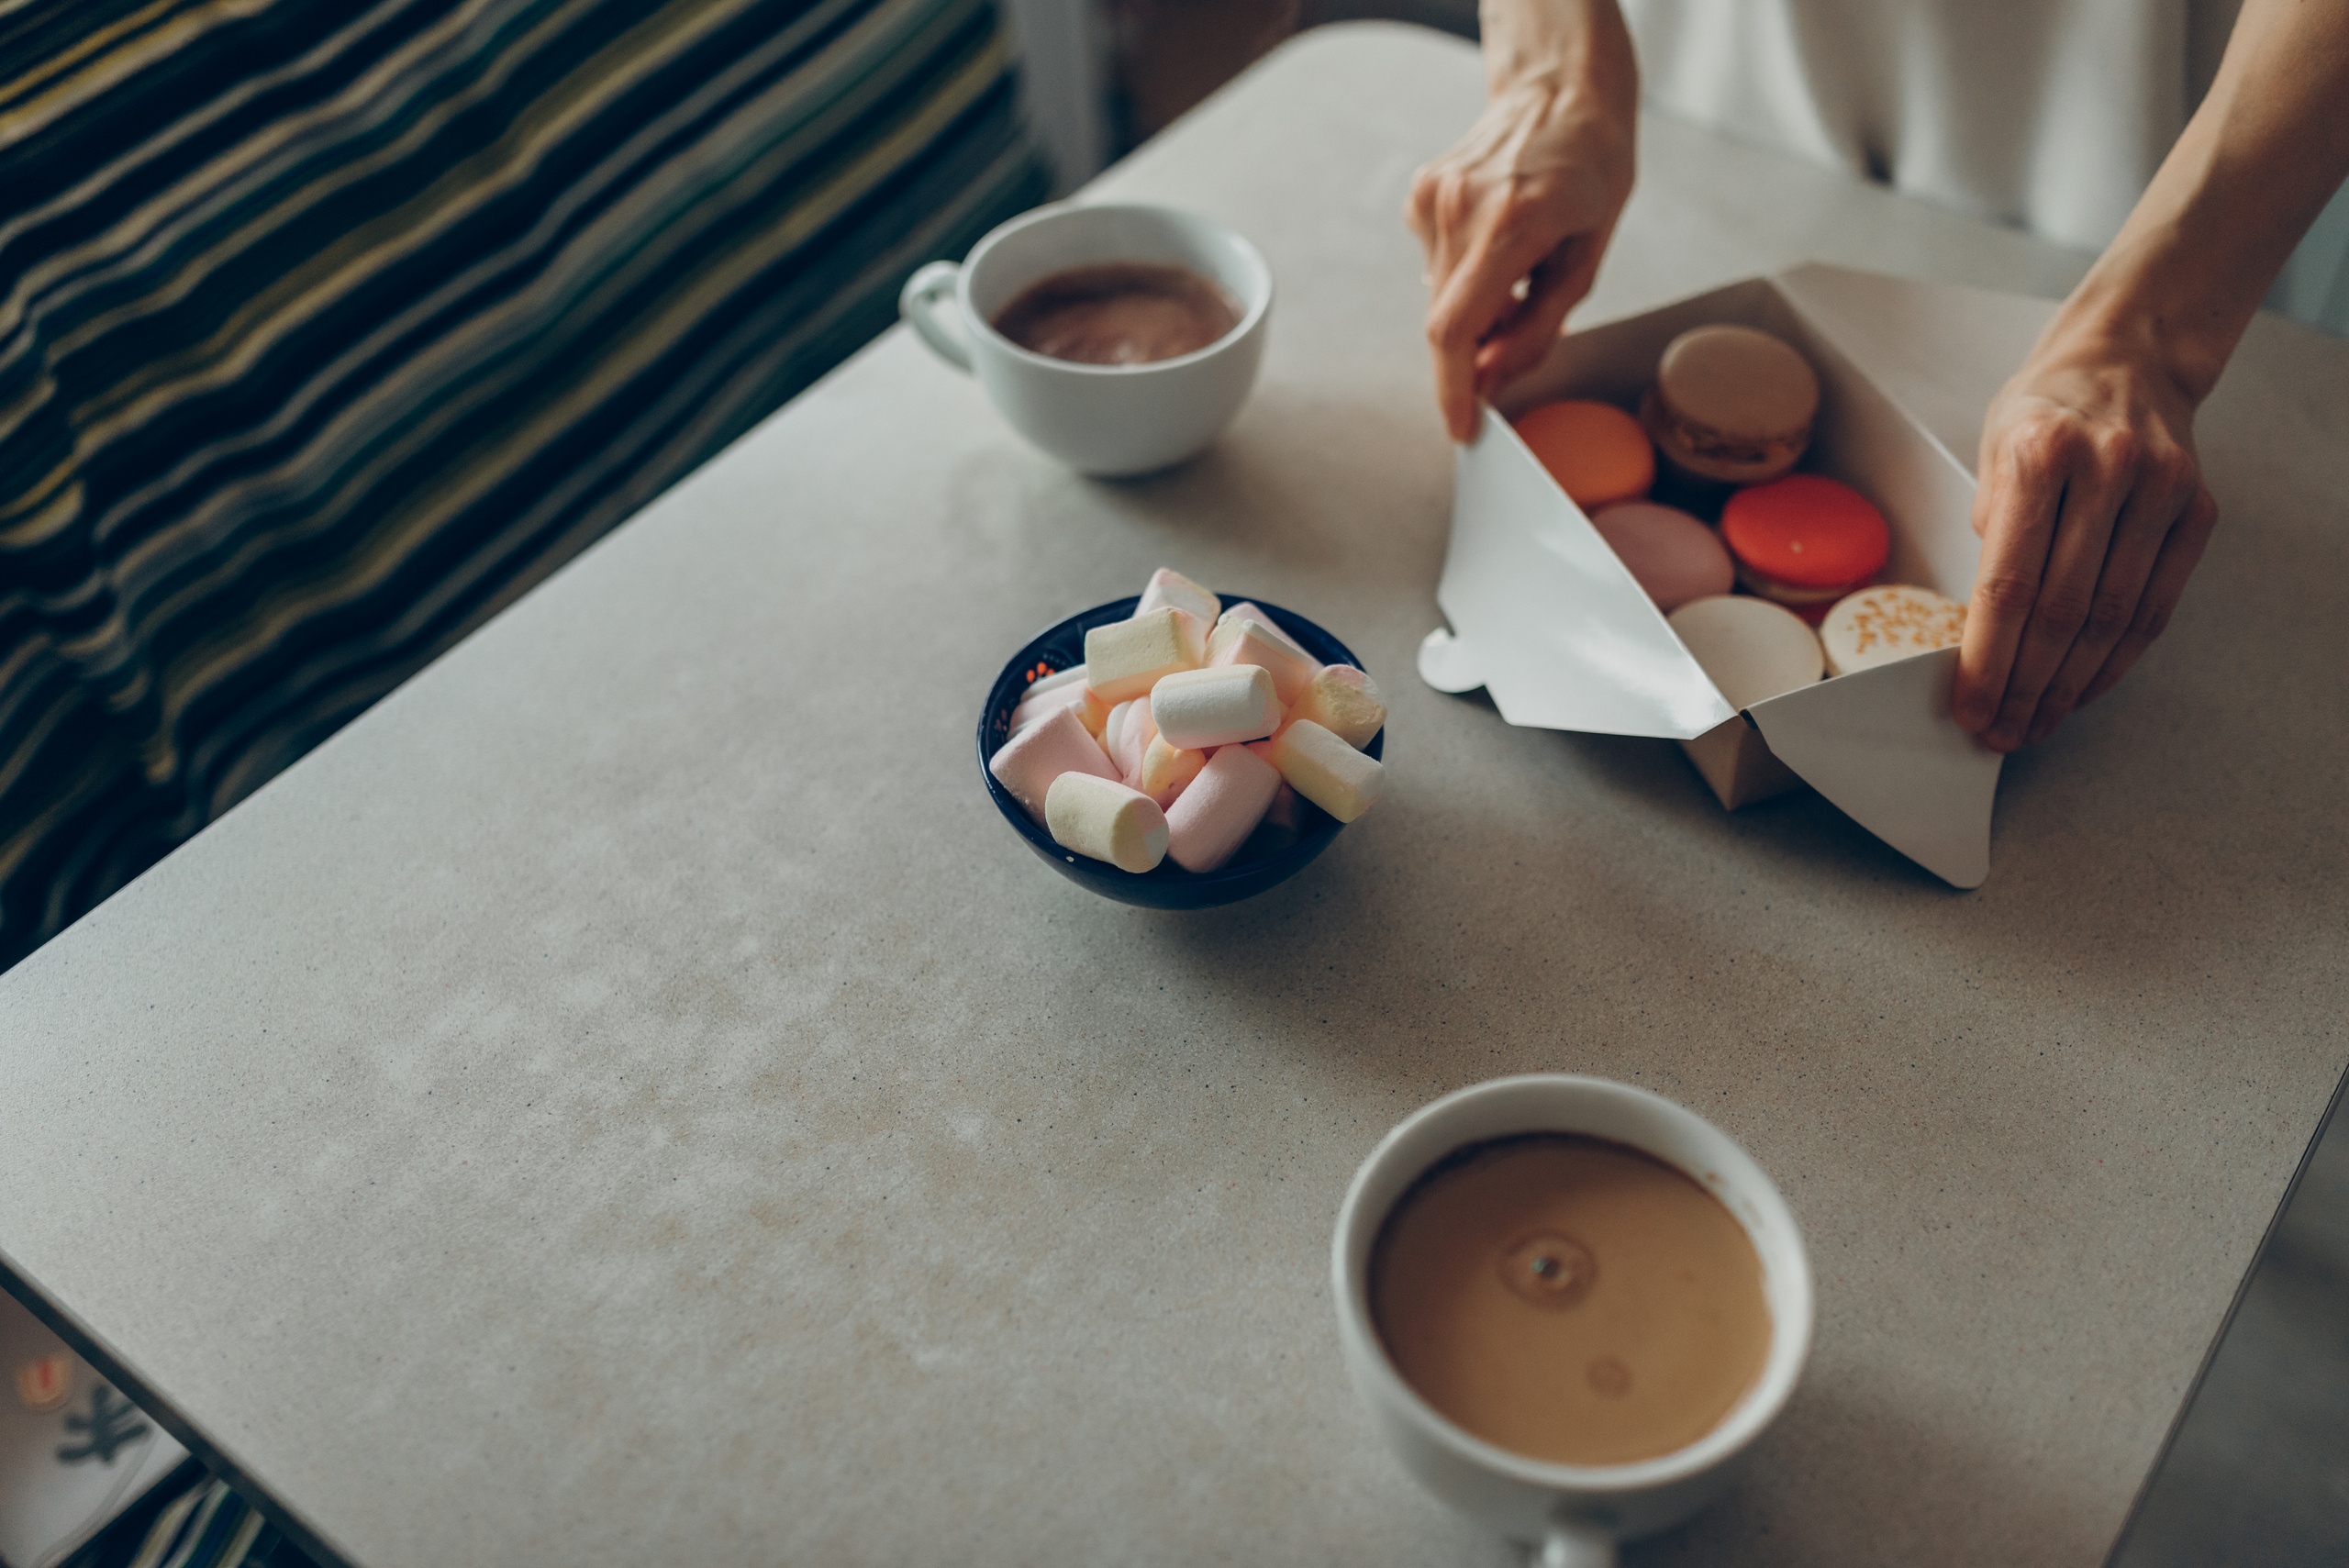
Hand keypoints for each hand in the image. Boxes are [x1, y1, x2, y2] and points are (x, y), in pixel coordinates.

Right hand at [1406, 21, 1635, 441]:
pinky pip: (1435, 267)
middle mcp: (1462, 207)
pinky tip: (1497, 241)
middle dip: (1474, 352)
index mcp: (1514, 222)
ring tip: (1520, 268)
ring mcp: (1435, 198)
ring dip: (1475, 308)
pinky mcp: (1422, 195)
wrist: (1561, 93)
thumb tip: (1489, 380)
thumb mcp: (1586, 258)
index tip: (1461, 429)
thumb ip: (1537, 326)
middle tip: (1515, 337)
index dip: (1453, 391)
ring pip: (1440, 297)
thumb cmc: (1591, 172)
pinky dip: (1464, 275)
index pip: (1456, 330)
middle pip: (1445, 322)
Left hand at [1953, 327, 2217, 751]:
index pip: (2008, 583)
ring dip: (2069, 685)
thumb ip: (1989, 533)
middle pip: (2061, 611)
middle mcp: (2105, 470)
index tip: (1969, 707)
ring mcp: (2159, 490)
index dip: (1988, 659)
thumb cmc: (2042, 413)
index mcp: (2036, 454)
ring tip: (2035, 723)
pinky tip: (2083, 689)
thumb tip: (1984, 630)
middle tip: (1999, 731)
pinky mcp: (2197, 510)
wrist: (2127, 359)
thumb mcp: (1988, 452)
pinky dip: (2116, 659)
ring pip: (2111, 617)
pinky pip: (2155, 605)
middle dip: (2025, 686)